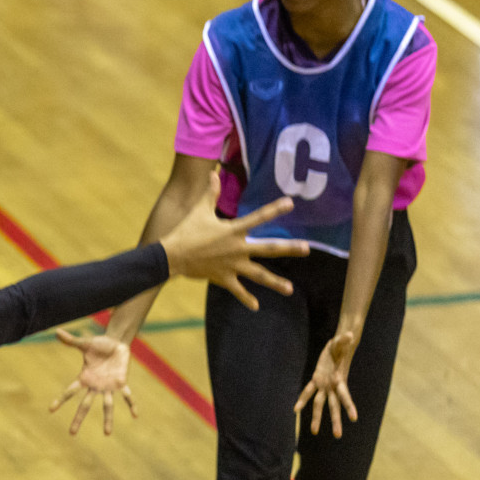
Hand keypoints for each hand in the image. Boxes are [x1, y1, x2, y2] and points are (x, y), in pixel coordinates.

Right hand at [48, 329, 136, 434]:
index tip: (51, 409)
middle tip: (72, 433)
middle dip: (78, 419)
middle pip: (85, 405)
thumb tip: (56, 331)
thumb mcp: (85, 344)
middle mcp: (95, 386)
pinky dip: (131, 404)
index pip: (70, 392)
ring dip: (108, 419)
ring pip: (107, 406)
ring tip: (107, 433)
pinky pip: (127, 396)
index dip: (60, 400)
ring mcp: (108, 387)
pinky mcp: (121, 383)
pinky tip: (136, 414)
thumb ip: (71, 341)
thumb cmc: (99, 344)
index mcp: (84, 378)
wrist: (116, 343)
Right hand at [160, 173, 308, 309]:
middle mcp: (237, 248)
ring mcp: (232, 265)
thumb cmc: (186, 230)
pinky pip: (238, 290)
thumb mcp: (199, 210)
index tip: (290, 203)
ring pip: (258, 275)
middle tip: (307, 248)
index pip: (258, 217)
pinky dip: (246, 298)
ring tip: (290, 289)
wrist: (172, 255)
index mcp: (233, 230)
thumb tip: (213, 173)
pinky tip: (256, 307)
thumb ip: (210, 193)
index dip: (274, 209)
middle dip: (288, 248)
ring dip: (275, 282)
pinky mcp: (224, 278)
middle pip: (268, 249)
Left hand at [295, 329, 358, 437]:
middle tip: (338, 436)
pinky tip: (295, 410)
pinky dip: (302, 400)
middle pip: (334, 406)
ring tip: (314, 432)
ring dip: (318, 418)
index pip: (345, 396)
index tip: (354, 418)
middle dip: (335, 420)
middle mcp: (333, 386)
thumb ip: (345, 340)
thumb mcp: (342, 341)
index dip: (349, 406)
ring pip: (321, 404)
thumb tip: (350, 334)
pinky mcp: (316, 380)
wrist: (339, 346)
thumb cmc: (342, 345)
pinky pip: (308, 392)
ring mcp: (325, 385)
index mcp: (340, 380)